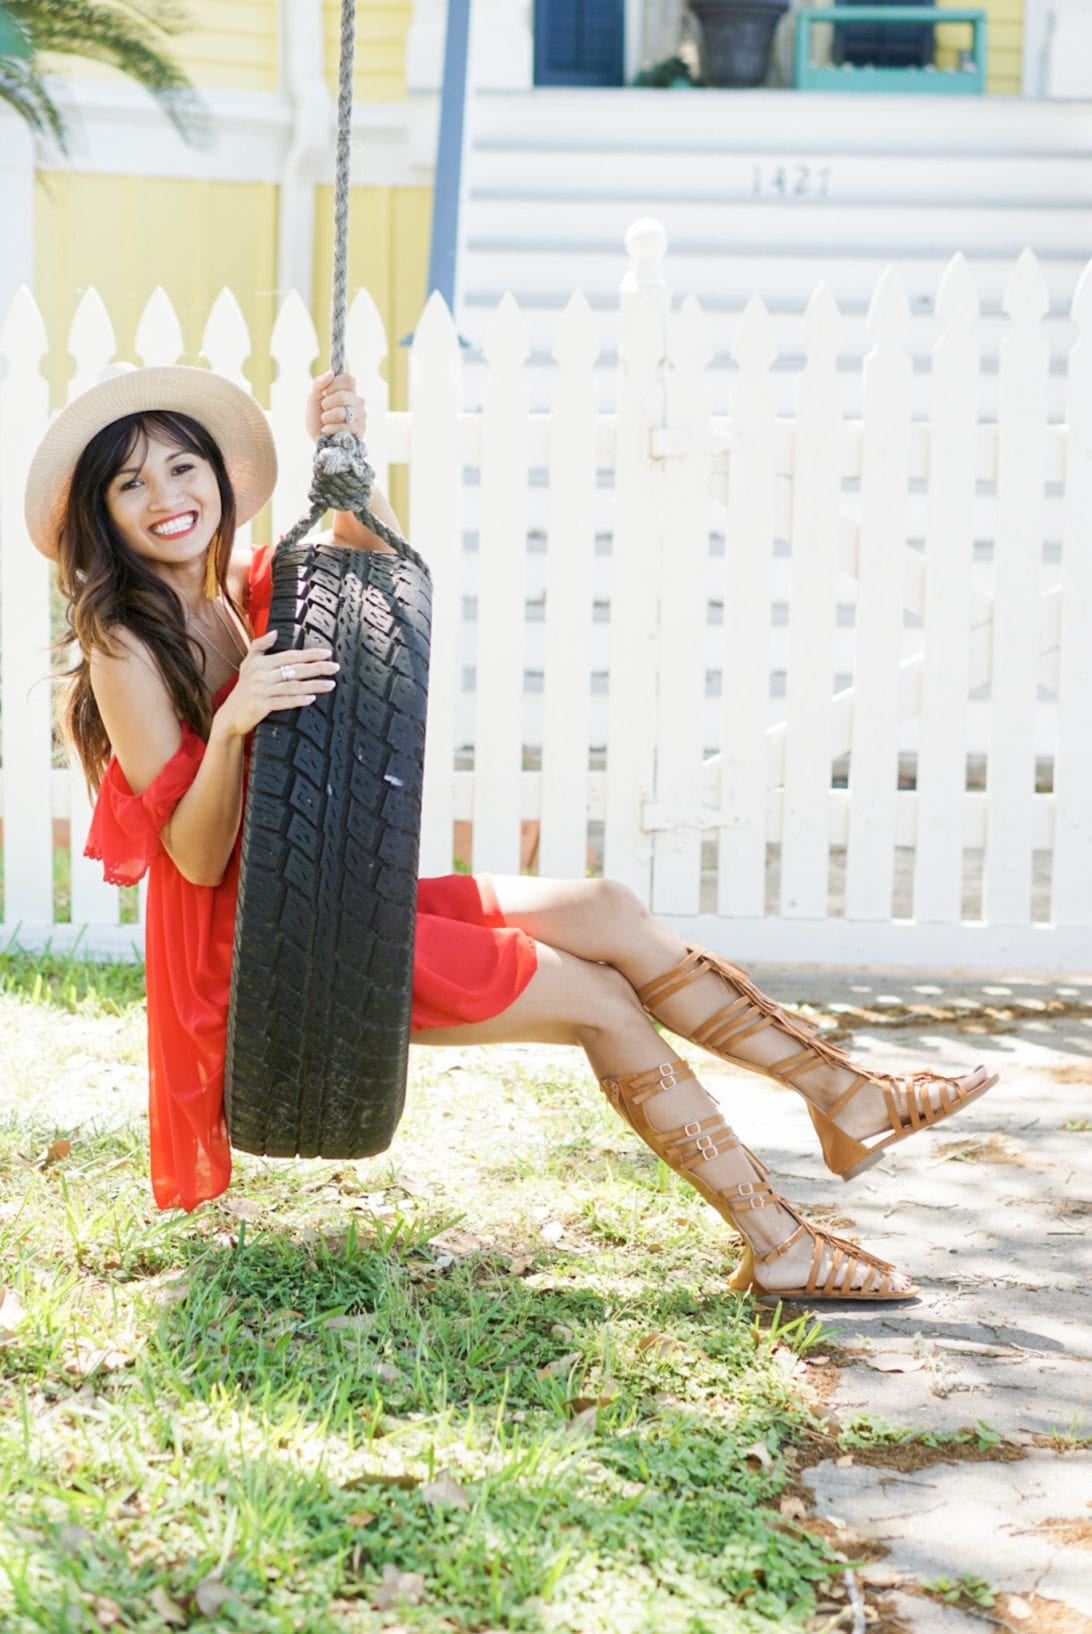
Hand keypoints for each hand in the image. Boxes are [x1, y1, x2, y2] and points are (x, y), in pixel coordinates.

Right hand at [212, 630, 338, 738]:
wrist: (230, 715)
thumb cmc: (243, 689)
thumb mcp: (248, 664)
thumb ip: (259, 646)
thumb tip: (274, 632)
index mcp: (261, 662)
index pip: (290, 655)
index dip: (309, 654)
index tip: (327, 653)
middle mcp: (261, 674)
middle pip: (295, 669)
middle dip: (317, 667)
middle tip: (335, 668)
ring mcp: (260, 690)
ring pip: (293, 686)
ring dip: (314, 685)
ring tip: (331, 684)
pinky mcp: (260, 705)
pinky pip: (284, 702)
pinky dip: (298, 700)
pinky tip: (312, 699)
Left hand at [306, 369, 366, 441]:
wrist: (318, 440)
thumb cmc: (317, 419)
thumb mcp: (313, 399)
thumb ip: (319, 384)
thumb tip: (331, 373)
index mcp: (348, 391)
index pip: (349, 379)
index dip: (335, 384)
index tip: (325, 392)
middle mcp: (357, 401)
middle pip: (344, 396)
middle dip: (328, 404)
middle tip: (324, 409)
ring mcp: (361, 416)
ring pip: (343, 412)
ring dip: (328, 417)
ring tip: (325, 421)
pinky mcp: (360, 430)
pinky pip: (346, 426)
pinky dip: (331, 428)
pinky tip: (327, 430)